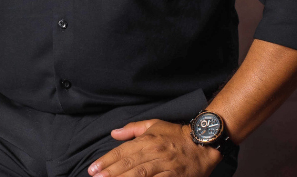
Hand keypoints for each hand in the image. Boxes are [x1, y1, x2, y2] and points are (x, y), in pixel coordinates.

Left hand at [87, 119, 221, 176]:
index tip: (93, 169)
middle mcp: (155, 152)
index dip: (106, 161)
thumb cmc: (176, 134)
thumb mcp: (154, 124)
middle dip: (110, 173)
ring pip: (141, 175)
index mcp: (148, 139)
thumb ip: (132, 129)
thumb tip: (114, 133)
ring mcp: (165, 166)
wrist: (204, 143)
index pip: (122, 152)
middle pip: (129, 164)